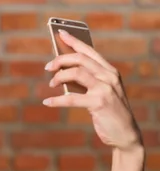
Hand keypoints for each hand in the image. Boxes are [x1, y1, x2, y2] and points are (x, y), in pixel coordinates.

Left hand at [42, 29, 142, 152]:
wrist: (125, 133)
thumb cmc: (109, 112)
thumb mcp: (101, 92)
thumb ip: (88, 82)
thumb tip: (63, 74)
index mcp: (109, 71)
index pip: (89, 51)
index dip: (74, 41)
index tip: (60, 34)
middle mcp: (109, 76)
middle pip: (80, 59)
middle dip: (61, 60)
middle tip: (48, 67)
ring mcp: (105, 88)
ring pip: (77, 73)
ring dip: (59, 77)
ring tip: (51, 84)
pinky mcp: (99, 102)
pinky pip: (72, 98)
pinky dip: (57, 100)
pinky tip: (47, 102)